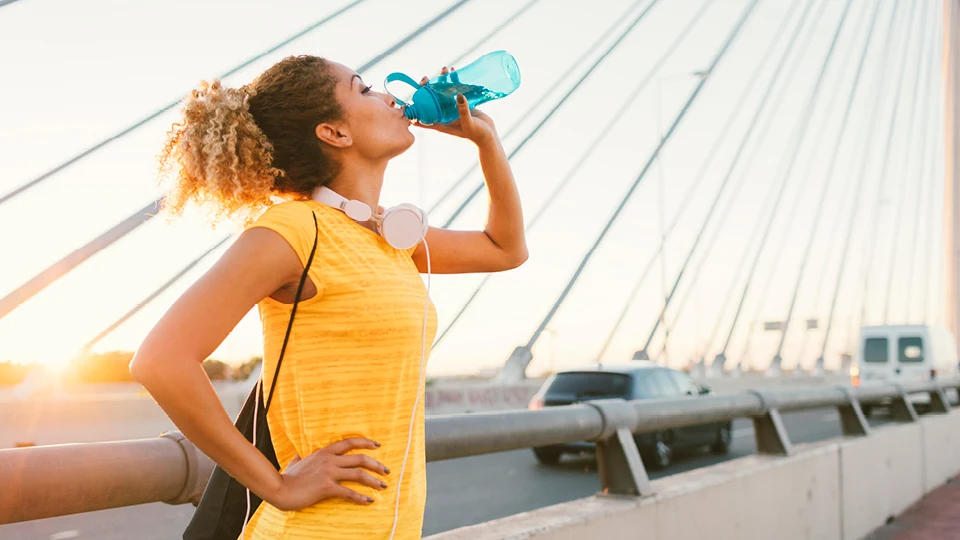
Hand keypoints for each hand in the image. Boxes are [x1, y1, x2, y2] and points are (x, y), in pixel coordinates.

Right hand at [270, 437, 389, 510]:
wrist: (280, 489)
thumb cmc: (287, 478)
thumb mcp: (295, 463)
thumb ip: (299, 458)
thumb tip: (297, 456)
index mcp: (324, 452)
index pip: (349, 442)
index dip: (365, 442)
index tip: (377, 445)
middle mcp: (329, 460)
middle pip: (359, 458)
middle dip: (376, 464)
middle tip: (386, 471)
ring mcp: (328, 472)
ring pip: (358, 474)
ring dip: (374, 480)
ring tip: (383, 486)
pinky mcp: (326, 487)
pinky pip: (348, 492)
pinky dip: (361, 497)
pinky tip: (369, 501)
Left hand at [414, 66, 497, 145]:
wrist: (489, 136)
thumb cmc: (477, 134)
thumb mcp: (469, 123)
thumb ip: (463, 111)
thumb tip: (458, 95)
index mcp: (441, 123)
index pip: (423, 116)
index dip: (416, 107)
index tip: (414, 95)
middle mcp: (445, 115)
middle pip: (431, 101)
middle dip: (427, 89)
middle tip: (426, 78)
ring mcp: (453, 109)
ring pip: (443, 93)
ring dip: (442, 81)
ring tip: (443, 70)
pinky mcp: (462, 104)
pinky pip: (455, 91)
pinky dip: (454, 82)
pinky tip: (454, 71)